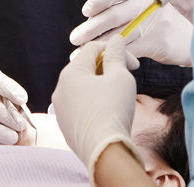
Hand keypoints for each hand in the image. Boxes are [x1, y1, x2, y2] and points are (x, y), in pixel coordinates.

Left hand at [52, 35, 143, 173]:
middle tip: (126, 78)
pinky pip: (79, 106)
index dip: (115, 51)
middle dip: (108, 69)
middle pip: (85, 68)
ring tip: (118, 96)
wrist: (105, 153)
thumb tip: (116, 40)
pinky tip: (108, 113)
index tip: (133, 63)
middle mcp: (60, 88)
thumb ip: (117, 55)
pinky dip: (93, 104)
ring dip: (100, 86)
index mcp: (71, 73)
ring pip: (82, 88)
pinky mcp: (65, 125)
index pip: (93, 49)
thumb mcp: (120, 77)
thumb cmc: (113, 111)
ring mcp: (60, 109)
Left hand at [69, 0, 192, 66]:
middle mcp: (148, 3)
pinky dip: (112, 57)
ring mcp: (154, 22)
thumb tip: (90, 14)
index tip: (86, 11)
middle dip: (93, 27)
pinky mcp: (157, 42)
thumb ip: (119, 5)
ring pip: (120, 34)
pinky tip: (98, 62)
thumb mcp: (140, 3)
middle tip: (75, 37)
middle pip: (116, 14)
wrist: (185, 37)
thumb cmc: (154, 20)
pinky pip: (129, 50)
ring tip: (79, 52)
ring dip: (98, 44)